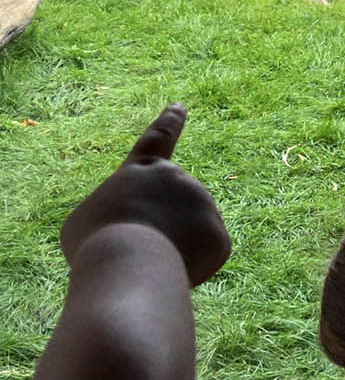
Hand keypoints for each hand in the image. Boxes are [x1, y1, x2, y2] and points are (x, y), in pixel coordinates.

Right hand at [60, 105, 230, 285]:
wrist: (128, 261)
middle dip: (151, 235)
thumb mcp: (89, 222)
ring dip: (165, 255)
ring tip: (147, 259)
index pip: (157, 138)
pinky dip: (185, 272)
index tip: (180, 107)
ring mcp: (204, 205)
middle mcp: (179, 179)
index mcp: (142, 169)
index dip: (169, 122)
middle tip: (132, 248)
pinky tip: (170, 270)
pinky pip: (201, 260)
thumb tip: (141, 232)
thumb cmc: (96, 241)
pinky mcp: (219, 237)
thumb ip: (119, 216)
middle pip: (165, 213)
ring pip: (183, 240)